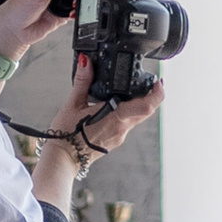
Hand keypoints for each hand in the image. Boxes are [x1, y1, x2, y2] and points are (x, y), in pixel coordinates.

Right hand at [32, 60, 164, 210]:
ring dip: (137, 104)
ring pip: (137, 117)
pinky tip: (113, 107)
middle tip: (149, 82)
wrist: (62, 159)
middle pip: (146, 111)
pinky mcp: (115, 140)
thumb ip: (82, 81)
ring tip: (128, 91)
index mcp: (115, 117)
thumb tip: (86, 62)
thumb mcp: (73, 104)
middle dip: (150, 95)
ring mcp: (119, 136)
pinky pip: (127, 124)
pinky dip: (126, 113)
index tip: (159, 81)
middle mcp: (121, 128)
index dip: (158, 93)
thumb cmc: (66, 136)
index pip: (147, 106)